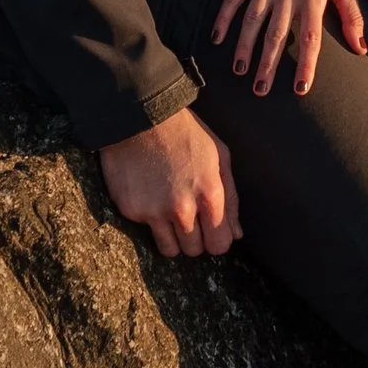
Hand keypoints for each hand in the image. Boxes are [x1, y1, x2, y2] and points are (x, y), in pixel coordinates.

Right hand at [99, 108, 239, 258]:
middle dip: (195, 239)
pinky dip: (148, 219)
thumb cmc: (186, 133)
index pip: (219, 245)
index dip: (216, 240)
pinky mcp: (131, 210)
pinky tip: (149, 194)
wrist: (141, 116)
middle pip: (194, 251)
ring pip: (170, 250)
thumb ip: (231, 199)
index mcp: (209, 194)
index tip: (210, 231)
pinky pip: (144, 231)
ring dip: (173, 238)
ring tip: (170, 213)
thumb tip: (236, 234)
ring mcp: (154, 211)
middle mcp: (182, 208)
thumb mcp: (220, 156)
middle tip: (188, 218)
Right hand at [211, 0, 367, 96]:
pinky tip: (217, 38)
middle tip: (261, 90)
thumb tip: (361, 48)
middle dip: (268, 65)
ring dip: (244, 47)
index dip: (306, 64)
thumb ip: (352, 17)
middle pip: (276, 35)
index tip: (300, 89)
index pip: (310, 37)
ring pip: (252, 20)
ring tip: (240, 70)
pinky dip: (223, 17)